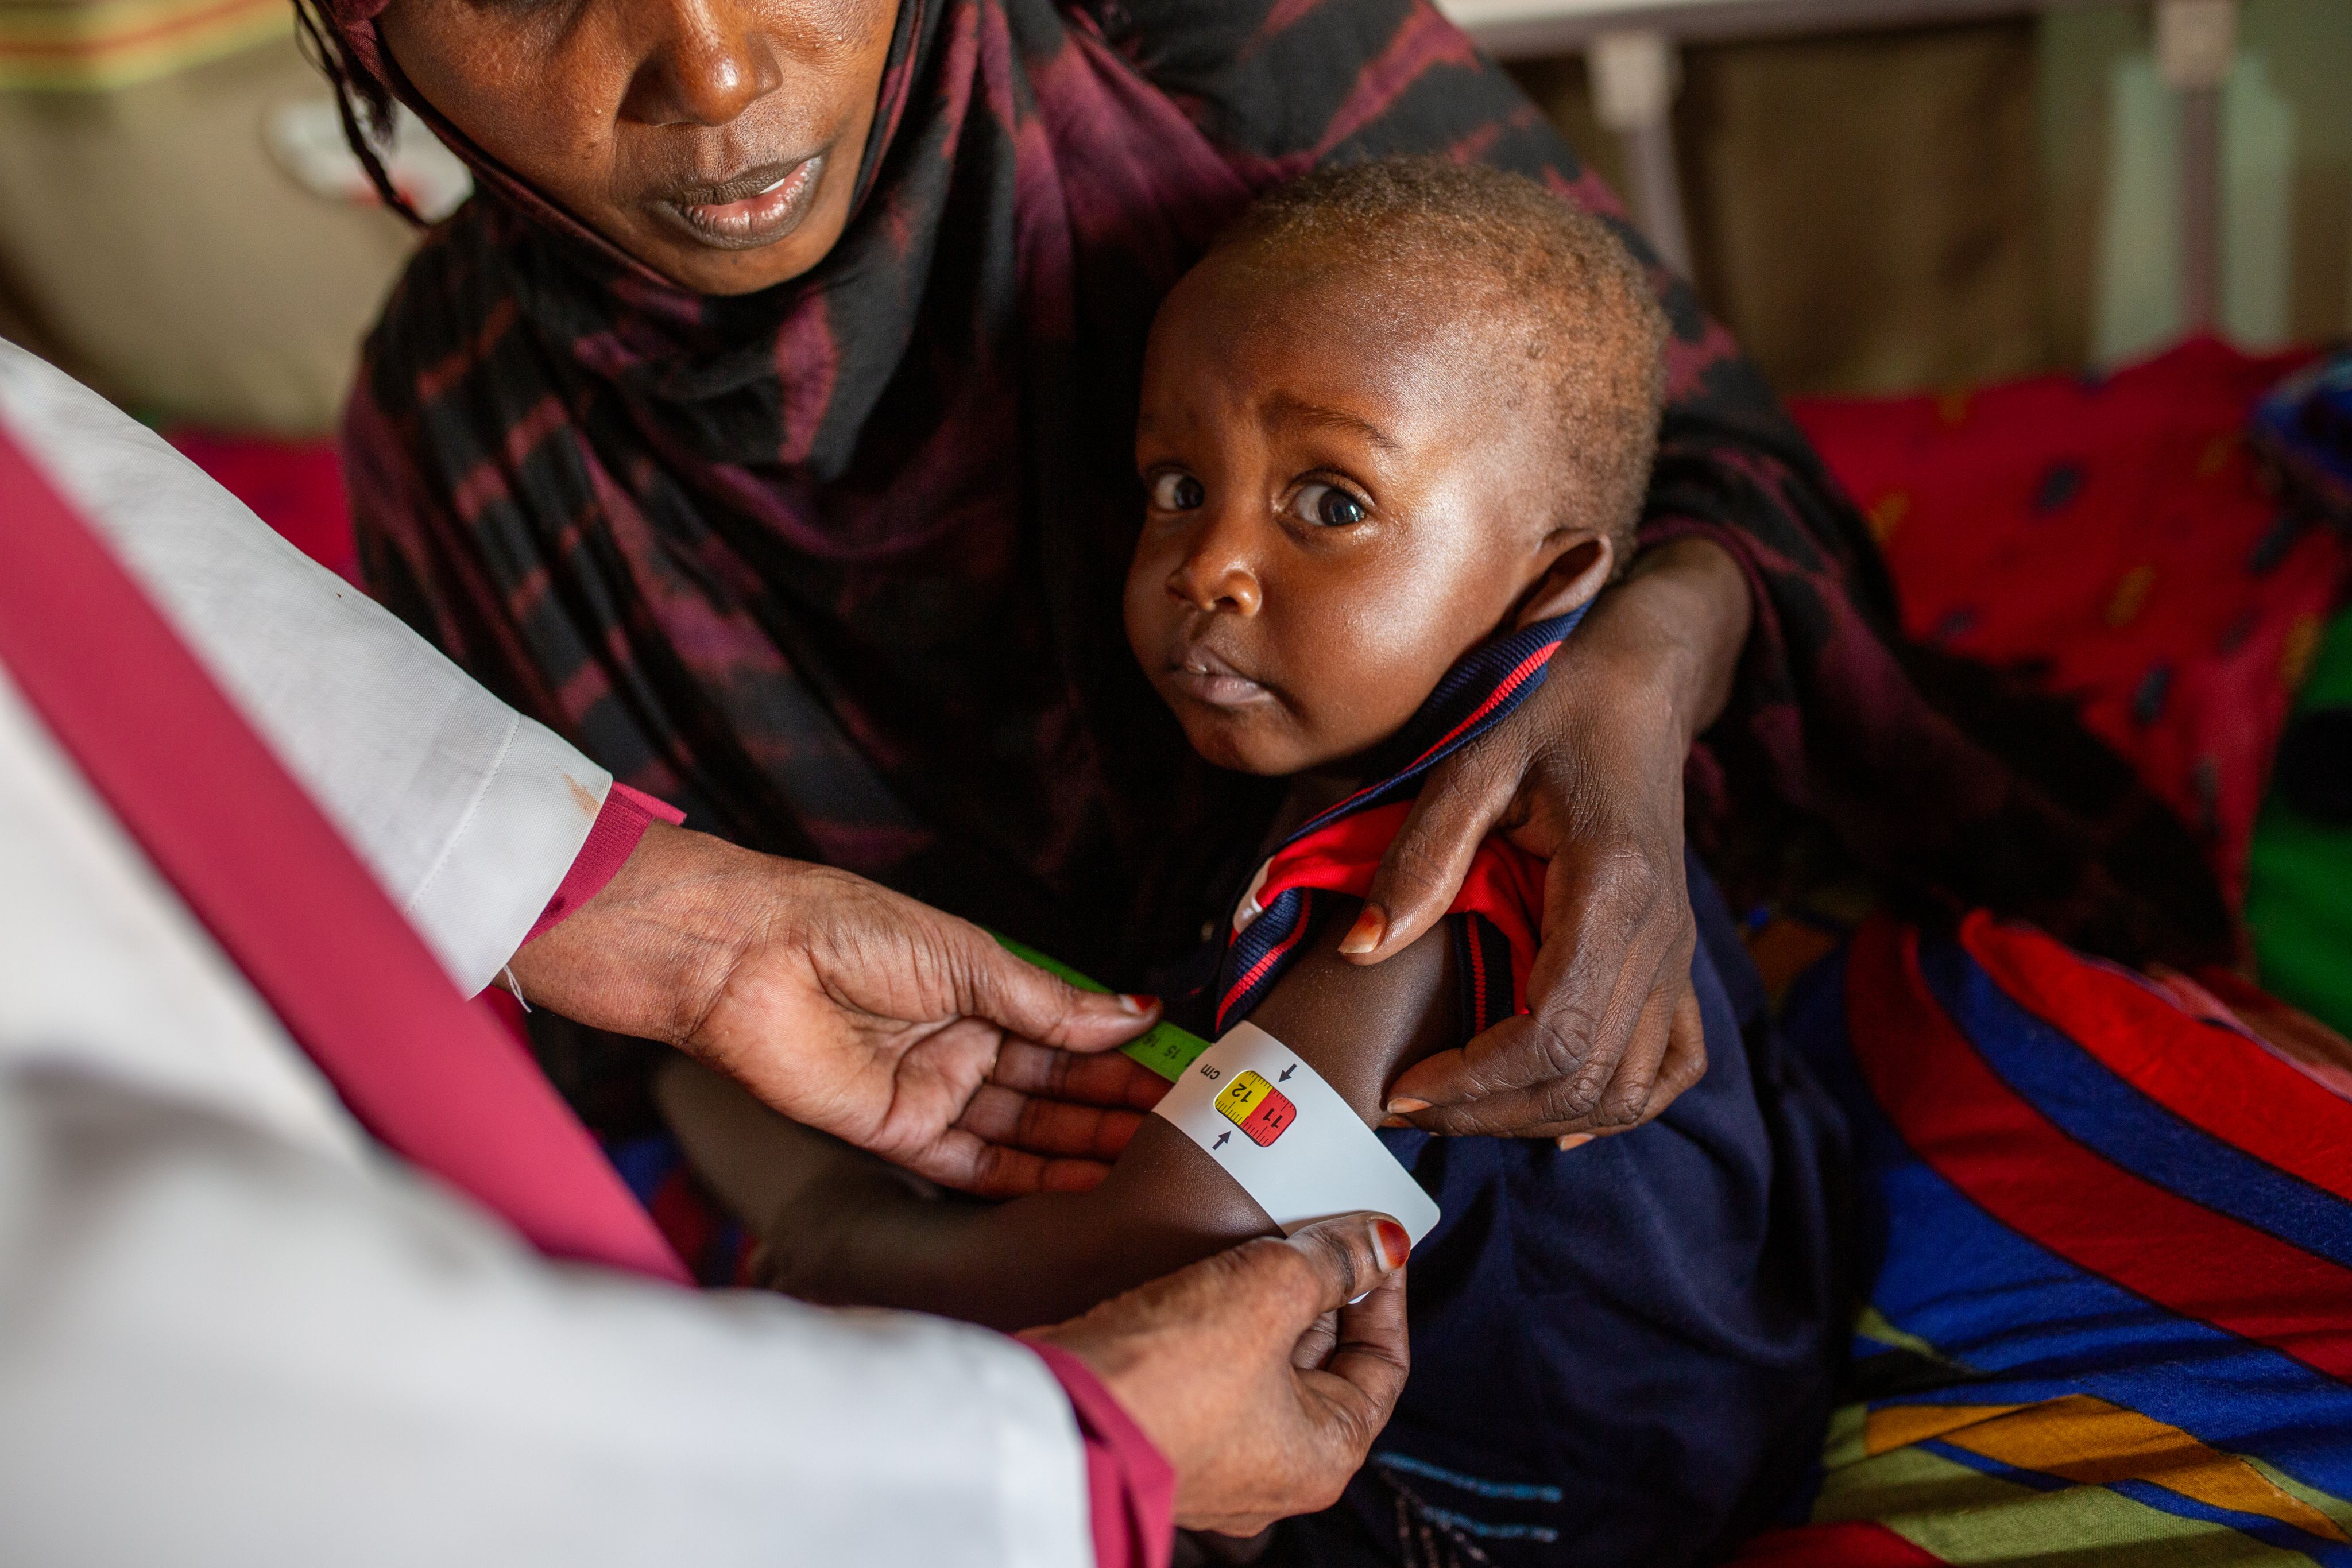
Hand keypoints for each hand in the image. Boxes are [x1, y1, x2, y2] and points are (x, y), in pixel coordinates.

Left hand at [509, 824, 1167, 1194]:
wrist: (746, 959)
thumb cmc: (843, 928)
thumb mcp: (967, 955)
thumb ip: (1050, 1001)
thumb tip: (1137, 1013)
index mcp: (981, 991)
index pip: (1072, 1033)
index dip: (1126, 1055)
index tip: (1185, 1073)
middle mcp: (962, 1046)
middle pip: (1057, 1089)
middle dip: (1119, 1110)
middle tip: (1188, 1131)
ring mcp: (933, 1093)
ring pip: (1028, 1131)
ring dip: (1087, 1150)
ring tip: (1154, 1165)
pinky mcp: (897, 1136)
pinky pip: (975, 1168)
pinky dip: (1029, 1180)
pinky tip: (1084, 1188)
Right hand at [1026, 1213, 1411, 1534]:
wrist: (1057, 1416)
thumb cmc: (1171, 1372)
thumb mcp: (1270, 1292)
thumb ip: (1334, 1260)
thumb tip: (1384, 1241)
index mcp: (1324, 1456)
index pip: (1384, 1365)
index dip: (1383, 1290)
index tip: (1374, 1236)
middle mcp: (1275, 1469)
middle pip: (1324, 1361)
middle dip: (1321, 1287)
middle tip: (1314, 1221)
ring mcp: (1216, 1455)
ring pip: (1264, 1360)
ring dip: (1265, 1297)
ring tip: (1260, 1233)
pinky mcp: (1164, 1429)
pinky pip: (1212, 1366)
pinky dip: (1219, 1317)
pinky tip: (1209, 1268)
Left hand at [1346, 538, 1750, 1139]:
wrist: (1637, 684)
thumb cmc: (1552, 708)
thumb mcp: (1474, 760)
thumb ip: (1422, 857)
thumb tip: (1362, 952)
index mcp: (1612, 889)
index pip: (1555, 1033)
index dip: (1475, 1083)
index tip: (1401, 1092)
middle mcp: (1659, 937)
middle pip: (1587, 1077)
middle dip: (1490, 1114)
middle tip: (1406, 1109)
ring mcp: (1676, 954)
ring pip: (1629, 1087)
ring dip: (1542, 1118)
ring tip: (1459, 1112)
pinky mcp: (1675, 957)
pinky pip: (1672, 1062)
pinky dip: (1620, 1104)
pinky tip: (1560, 1121)